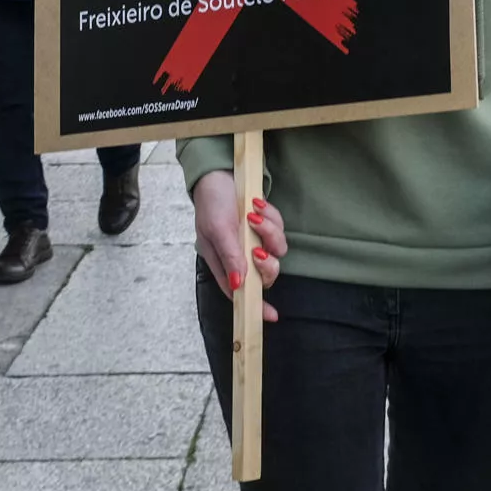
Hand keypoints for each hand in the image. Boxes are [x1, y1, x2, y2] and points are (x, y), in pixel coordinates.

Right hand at [193, 171, 286, 322]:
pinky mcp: (265, 227)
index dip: (255, 304)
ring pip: (276, 250)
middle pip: (265, 274)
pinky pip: (278, 229)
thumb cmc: (212, 203)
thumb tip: (239, 285)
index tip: (270, 316)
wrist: (220, 174)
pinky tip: (258, 205)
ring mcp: (254, 241)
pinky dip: (271, 218)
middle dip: (266, 263)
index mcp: (223, 262)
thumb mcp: (217, 230)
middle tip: (258, 248)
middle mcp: (240, 256)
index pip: (240, 291)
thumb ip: (229, 257)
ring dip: (268, 231)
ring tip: (253, 214)